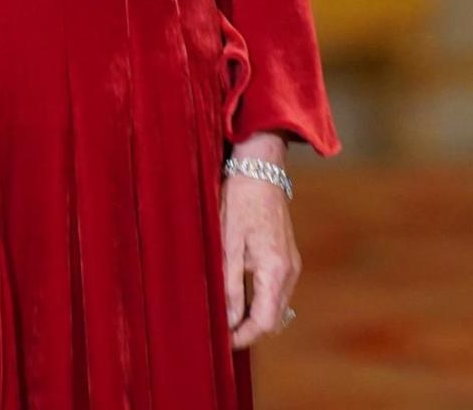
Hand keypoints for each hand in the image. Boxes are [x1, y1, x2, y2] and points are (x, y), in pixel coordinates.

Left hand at [220, 132, 300, 349]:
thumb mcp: (227, 242)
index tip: (221, 341)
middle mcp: (289, 271)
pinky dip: (260, 298)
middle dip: (248, 328)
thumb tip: (227, 320)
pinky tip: (239, 292)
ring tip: (226, 312)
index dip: (243, 336)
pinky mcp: (287, 256)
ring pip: (275, 306)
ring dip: (254, 314)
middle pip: (273, 319)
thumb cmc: (240, 201)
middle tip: (220, 329)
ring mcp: (291, 264)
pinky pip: (276, 290)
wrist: (260, 170)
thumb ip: (229, 284)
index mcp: (275, 270)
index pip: (264, 322)